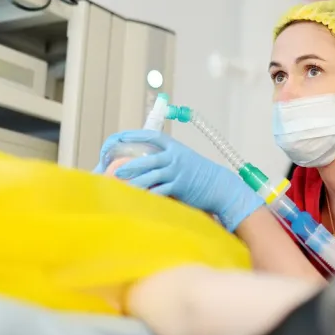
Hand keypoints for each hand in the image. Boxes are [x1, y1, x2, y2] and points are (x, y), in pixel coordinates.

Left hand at [95, 130, 262, 231]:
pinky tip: (138, 198)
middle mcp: (175, 158)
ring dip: (135, 182)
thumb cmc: (197, 173)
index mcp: (175, 147)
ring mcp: (177, 173)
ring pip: (151, 177)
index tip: (120, 137)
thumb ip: (165, 158)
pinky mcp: (180, 187)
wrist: (218, 185)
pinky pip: (160, 191)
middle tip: (116, 169)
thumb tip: (142, 162)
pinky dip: (148, 195)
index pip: (153, 136)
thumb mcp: (183, 158)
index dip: (135, 135)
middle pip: (148, 160)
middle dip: (130, 165)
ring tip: (122, 186)